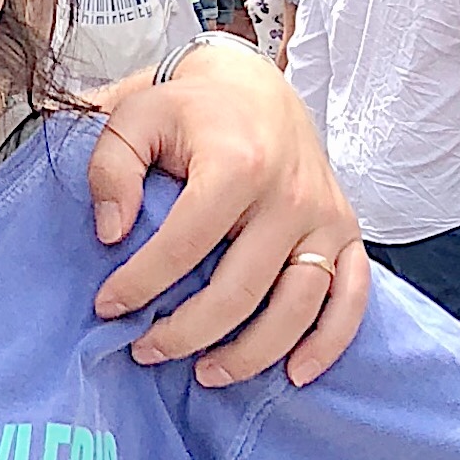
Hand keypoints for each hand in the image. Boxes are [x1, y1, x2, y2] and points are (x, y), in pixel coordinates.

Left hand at [86, 39, 369, 384]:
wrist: (254, 85)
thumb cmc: (189, 107)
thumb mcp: (134, 115)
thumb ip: (110, 168)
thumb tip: (111, 234)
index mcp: (236, 162)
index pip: (183, 244)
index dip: (140, 284)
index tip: (108, 306)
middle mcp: (289, 193)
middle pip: (240, 290)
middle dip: (187, 333)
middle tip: (146, 350)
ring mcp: (324, 216)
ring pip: (298, 307)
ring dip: (251, 354)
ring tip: (206, 373)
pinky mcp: (347, 230)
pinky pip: (351, 297)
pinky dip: (328, 343)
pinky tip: (294, 374)